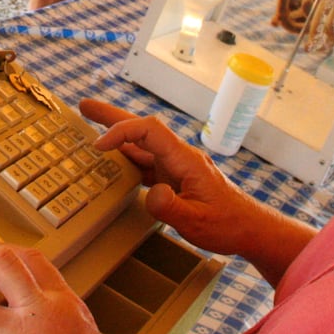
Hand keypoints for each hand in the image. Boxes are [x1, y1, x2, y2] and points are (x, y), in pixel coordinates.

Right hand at [81, 99, 258, 257]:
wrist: (249, 228)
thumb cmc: (227, 223)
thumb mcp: (197, 221)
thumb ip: (171, 207)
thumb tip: (151, 192)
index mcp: (184, 159)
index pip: (149, 132)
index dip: (122, 132)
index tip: (99, 145)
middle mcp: (178, 157)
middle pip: (141, 129)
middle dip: (112, 117)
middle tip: (84, 106)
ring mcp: (175, 167)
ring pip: (141, 146)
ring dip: (116, 137)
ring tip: (89, 128)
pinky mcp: (174, 178)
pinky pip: (145, 163)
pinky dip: (125, 159)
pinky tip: (112, 162)